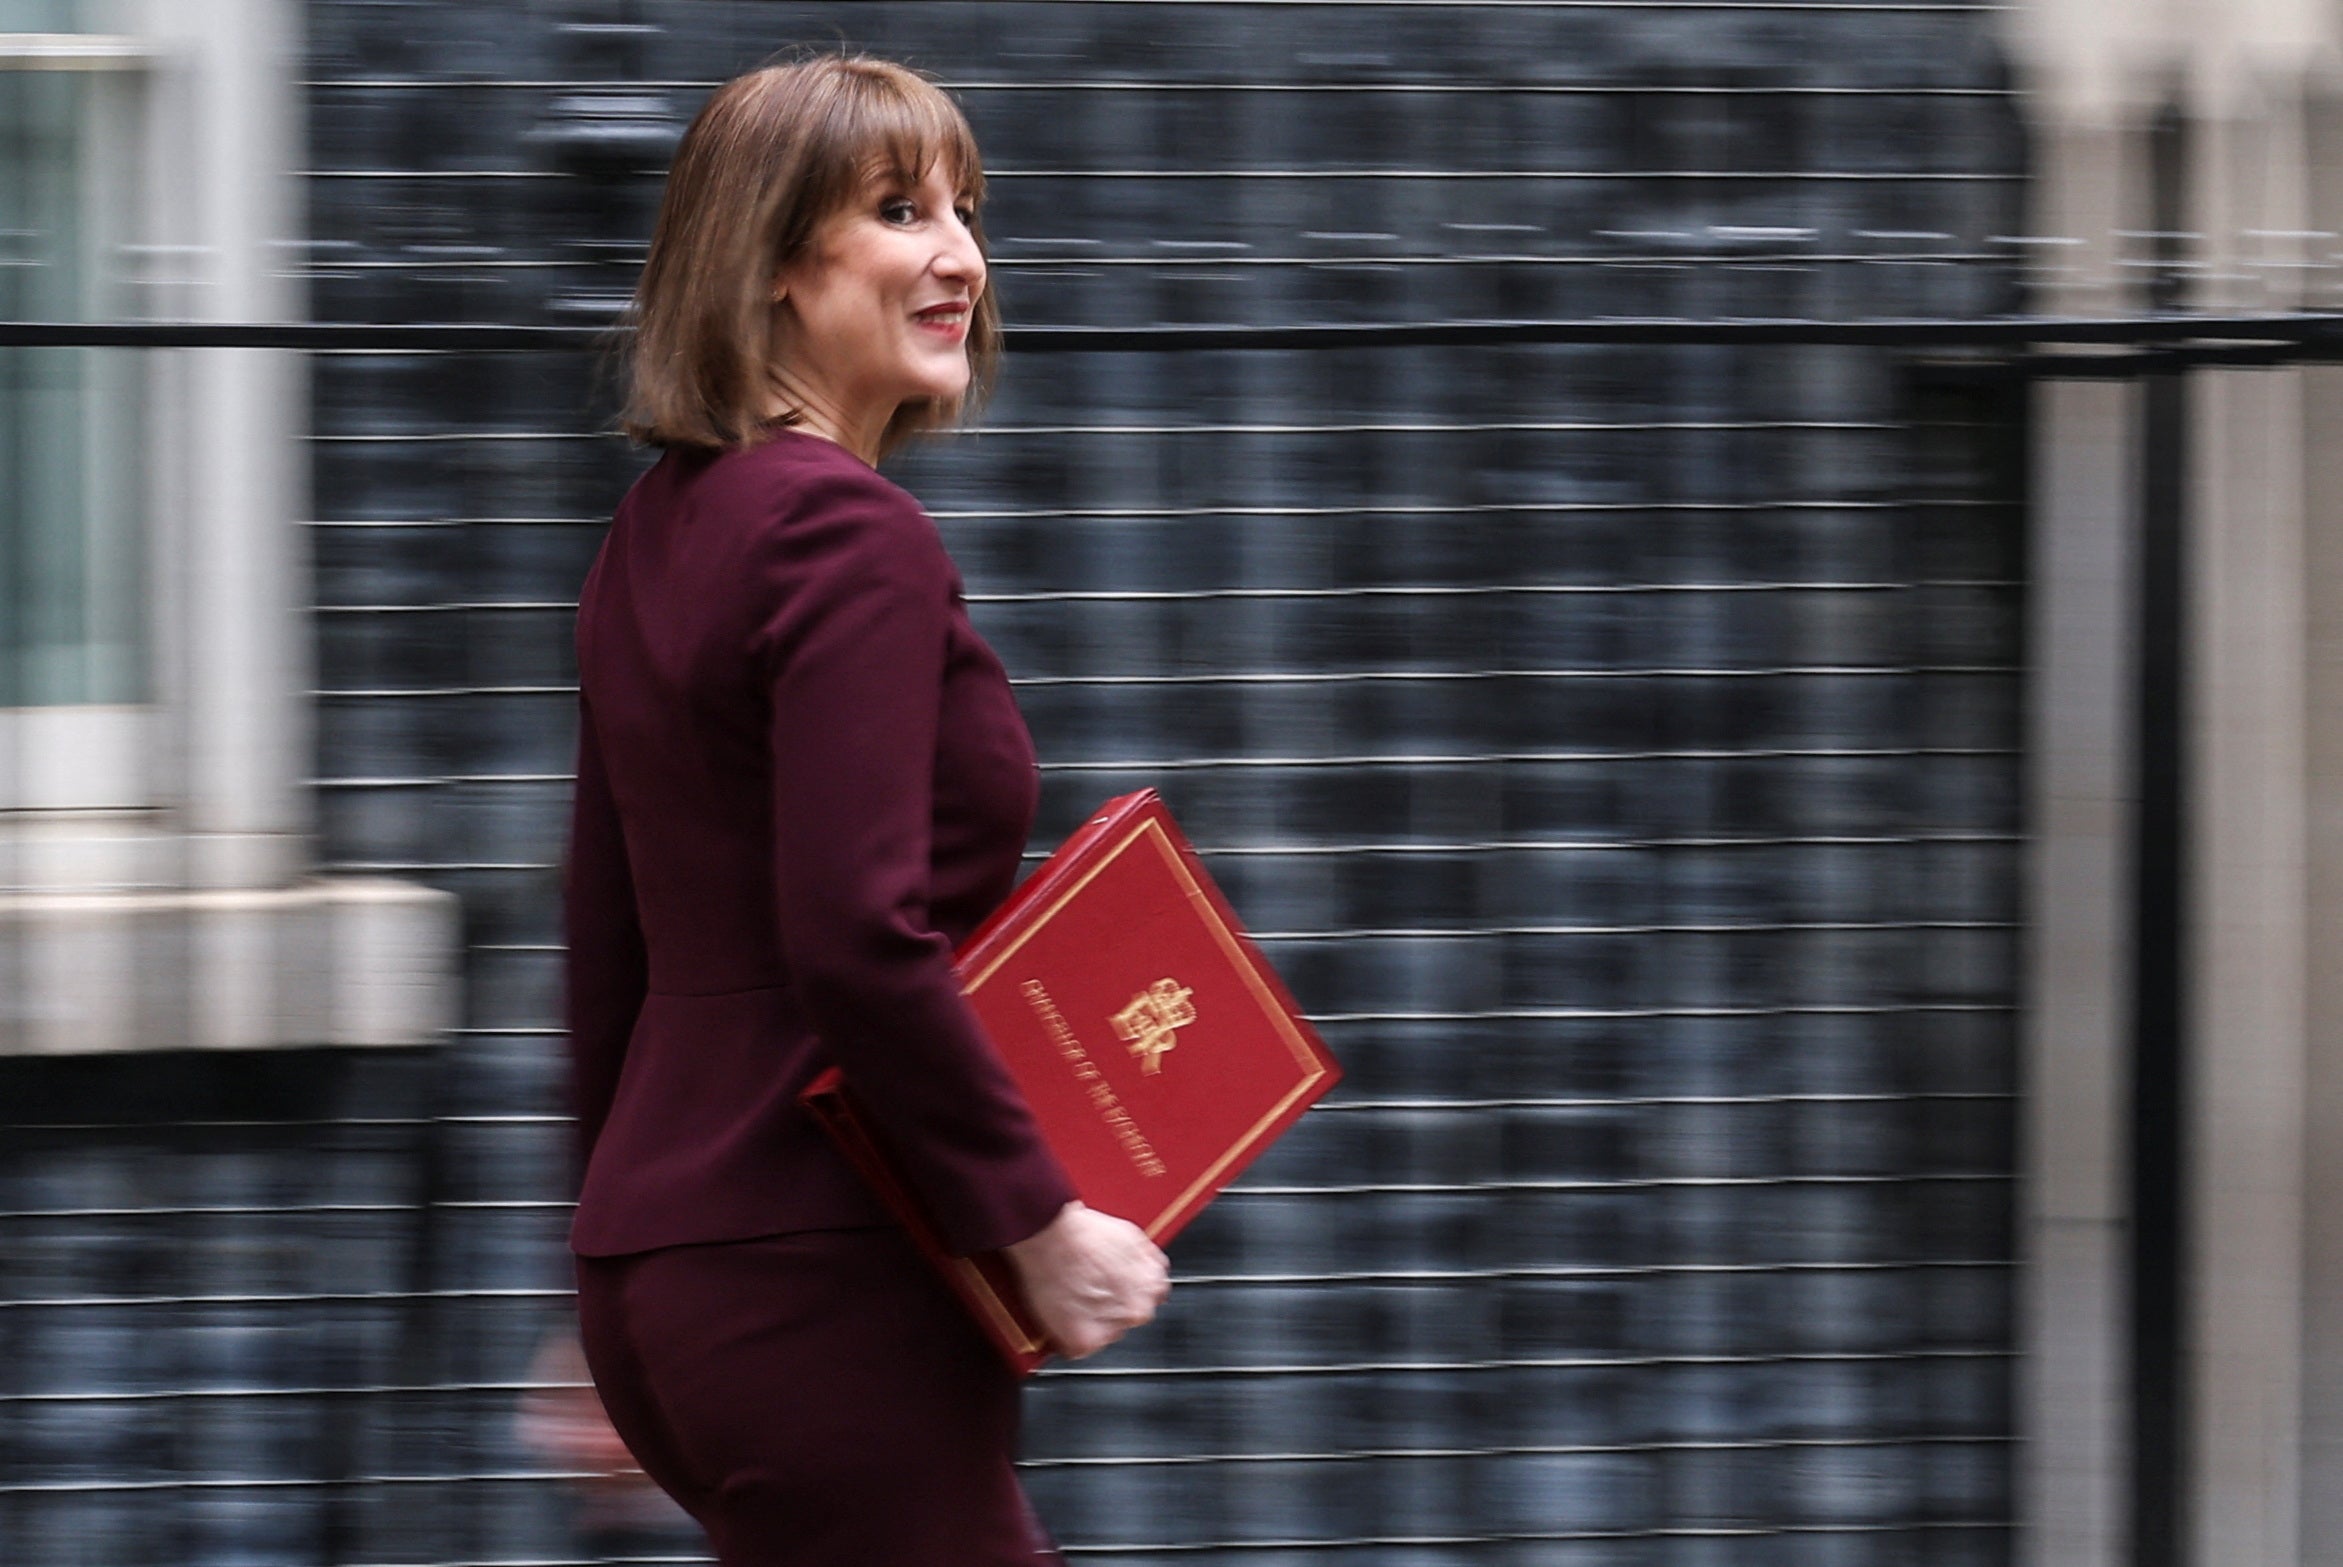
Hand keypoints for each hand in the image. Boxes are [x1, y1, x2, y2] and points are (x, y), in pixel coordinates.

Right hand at [1003, 1201, 1170, 1359]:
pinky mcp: (1083, 1341)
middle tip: (1087, 1290)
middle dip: (1109, 1308)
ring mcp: (1111, 1328)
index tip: (1112, 1289)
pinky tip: (1062, 1313)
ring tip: (1072, 1297)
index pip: (1147, 1299)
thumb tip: (1150, 1269)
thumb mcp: (1130, 1235)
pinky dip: (1068, 1335)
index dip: (1125, 1292)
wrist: (1050, 1234)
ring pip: (1103, 1333)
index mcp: (1152, 1285)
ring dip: (1090, 1321)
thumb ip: (1146, 1260)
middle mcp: (1137, 1310)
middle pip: (1125, 1318)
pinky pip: (1077, 1348)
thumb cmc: (1081, 1231)